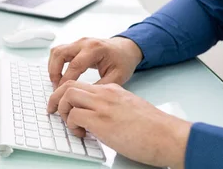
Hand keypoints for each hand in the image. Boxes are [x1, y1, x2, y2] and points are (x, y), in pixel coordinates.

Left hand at [47, 81, 190, 168]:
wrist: (170, 136)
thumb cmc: (155, 129)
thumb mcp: (130, 109)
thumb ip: (112, 107)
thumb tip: (97, 118)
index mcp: (113, 90)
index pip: (81, 84)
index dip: (67, 93)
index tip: (64, 105)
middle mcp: (105, 94)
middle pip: (69, 85)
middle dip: (55, 97)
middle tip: (52, 110)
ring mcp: (102, 106)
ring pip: (67, 96)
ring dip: (61, 110)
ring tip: (68, 123)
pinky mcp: (101, 121)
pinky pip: (73, 116)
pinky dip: (71, 125)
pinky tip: (81, 133)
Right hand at [48, 37, 142, 88]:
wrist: (126, 49)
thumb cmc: (123, 62)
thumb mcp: (117, 77)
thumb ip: (100, 86)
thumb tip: (83, 97)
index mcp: (95, 49)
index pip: (75, 65)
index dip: (66, 81)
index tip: (63, 94)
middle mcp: (84, 43)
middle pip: (59, 54)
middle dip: (54, 72)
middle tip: (57, 88)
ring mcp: (78, 42)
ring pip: (56, 51)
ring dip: (53, 67)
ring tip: (56, 83)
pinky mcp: (75, 45)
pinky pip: (59, 52)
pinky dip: (55, 63)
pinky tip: (59, 75)